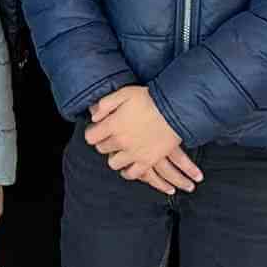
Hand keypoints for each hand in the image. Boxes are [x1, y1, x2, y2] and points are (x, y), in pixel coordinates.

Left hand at [86, 86, 202, 195]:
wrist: (174, 110)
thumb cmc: (149, 99)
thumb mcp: (124, 93)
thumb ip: (105, 104)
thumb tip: (94, 115)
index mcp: (112, 125)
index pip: (91, 137)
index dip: (93, 132)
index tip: (98, 129)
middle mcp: (120, 142)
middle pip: (102, 149)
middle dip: (104, 142)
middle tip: (111, 136)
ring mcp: (134, 153)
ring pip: (114, 163)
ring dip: (115, 157)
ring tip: (120, 150)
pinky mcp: (148, 161)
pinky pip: (132, 174)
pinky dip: (129, 171)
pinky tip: (129, 165)